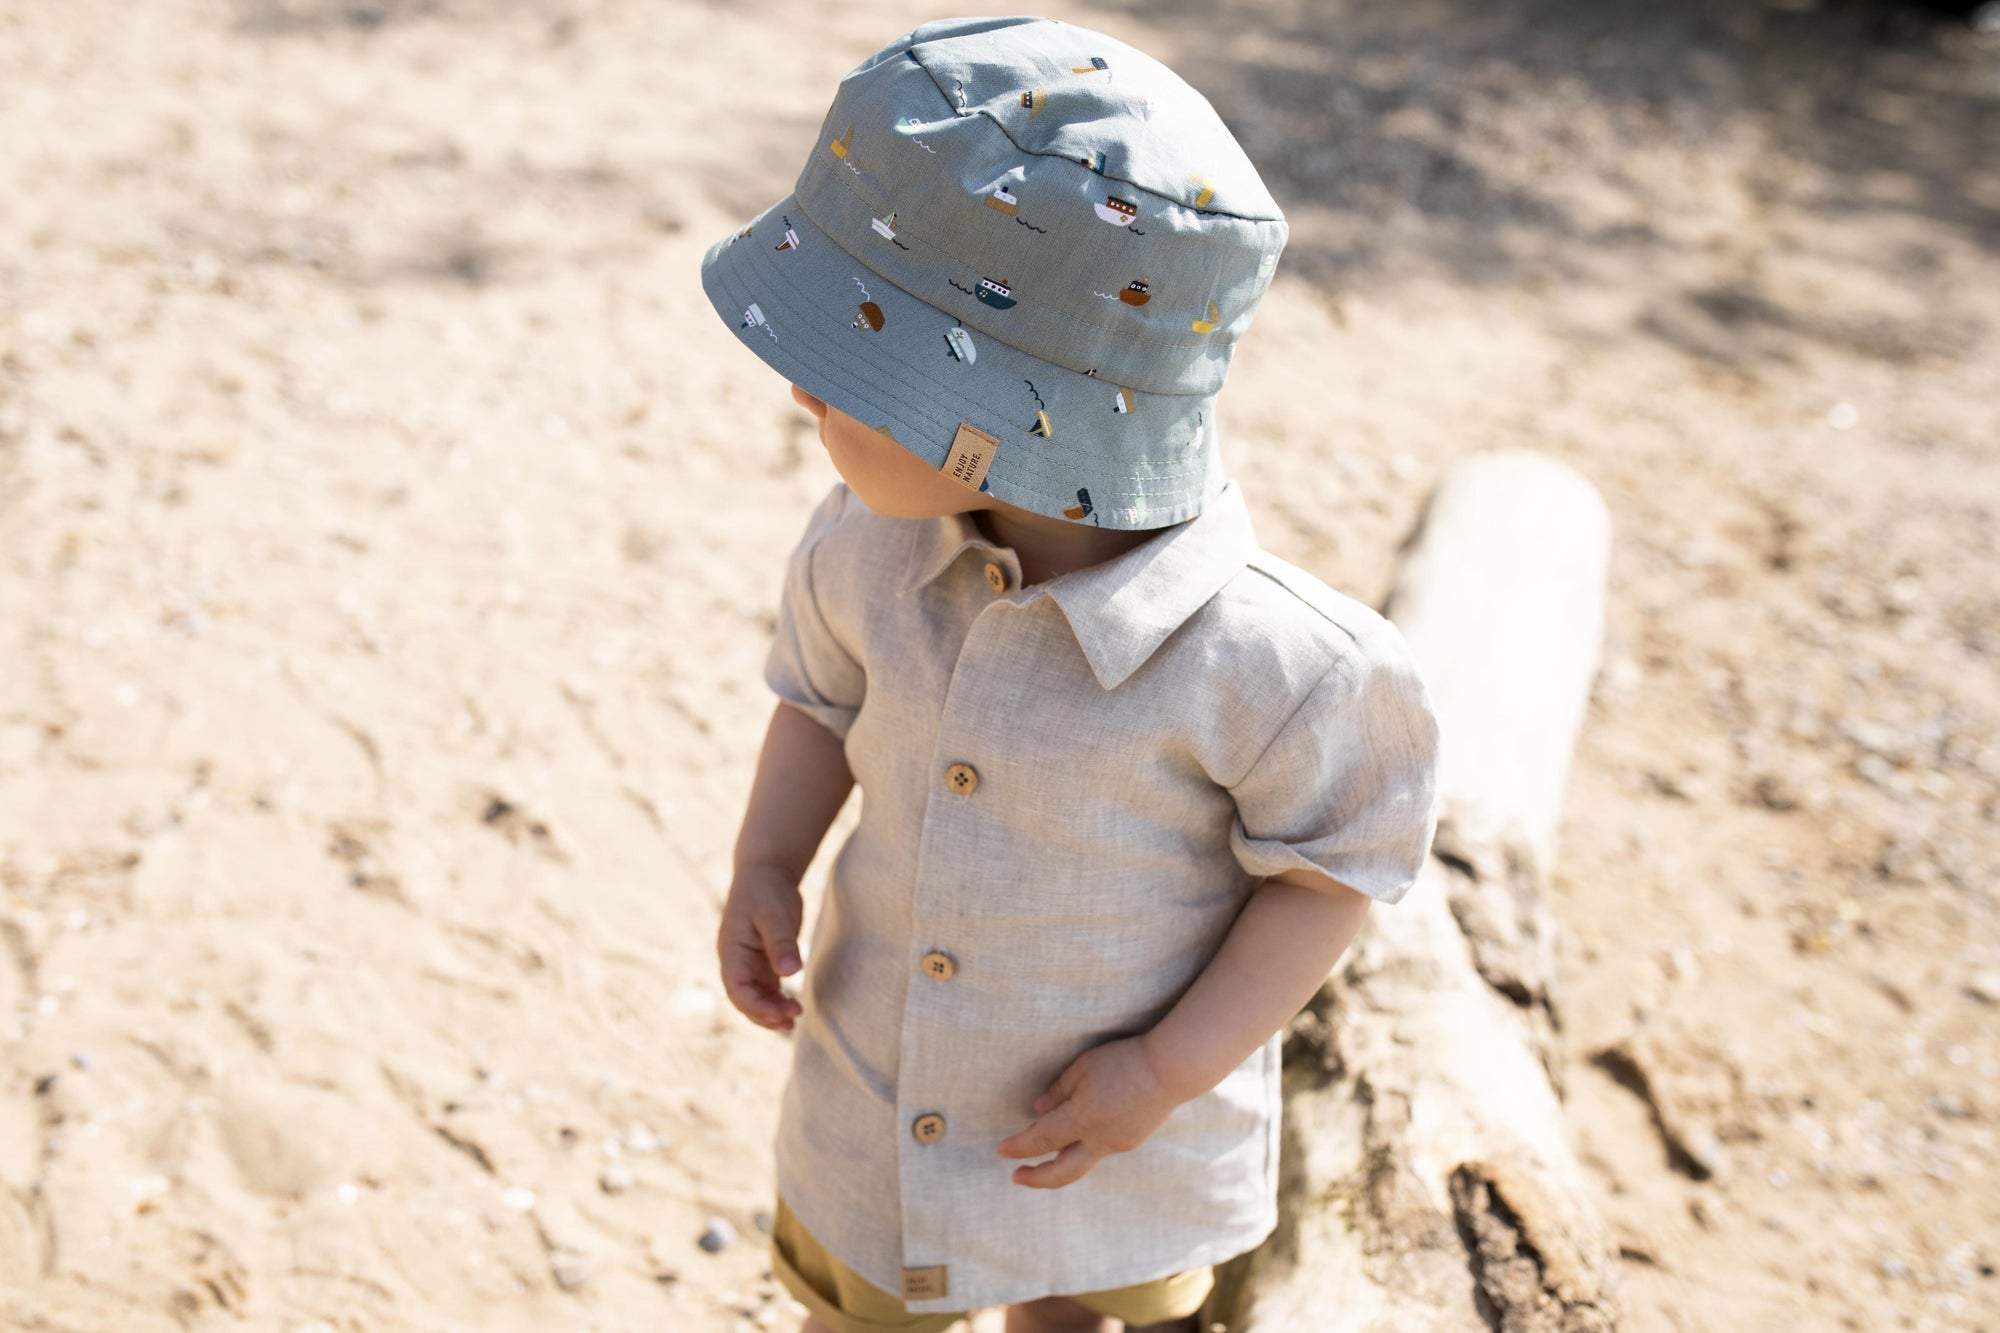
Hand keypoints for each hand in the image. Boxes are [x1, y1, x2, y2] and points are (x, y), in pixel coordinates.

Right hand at [717, 863, 804, 1031]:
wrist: (766, 871)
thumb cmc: (766, 889)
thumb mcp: (774, 914)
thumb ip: (781, 942)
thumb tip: (790, 972)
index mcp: (732, 951)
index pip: (737, 989)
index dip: (757, 1007)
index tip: (782, 1012)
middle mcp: (736, 961)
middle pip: (744, 999)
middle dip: (765, 1014)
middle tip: (793, 1018)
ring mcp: (748, 963)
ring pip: (755, 997)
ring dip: (771, 1011)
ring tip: (795, 1017)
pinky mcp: (762, 961)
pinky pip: (766, 989)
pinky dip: (777, 1000)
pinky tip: (793, 1006)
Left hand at [995, 1035, 1184, 1188]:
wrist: (1171, 1070)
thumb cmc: (1124, 1061)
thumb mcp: (1083, 1068)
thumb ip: (1059, 1092)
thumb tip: (1038, 1112)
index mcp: (1082, 1118)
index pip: (1041, 1140)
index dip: (1019, 1147)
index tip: (1002, 1150)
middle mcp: (1099, 1138)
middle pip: (1062, 1172)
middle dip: (1037, 1179)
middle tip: (1016, 1178)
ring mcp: (1118, 1144)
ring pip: (1082, 1162)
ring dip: (1060, 1165)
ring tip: (1043, 1160)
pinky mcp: (1131, 1141)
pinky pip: (1099, 1150)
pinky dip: (1082, 1149)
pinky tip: (1078, 1138)